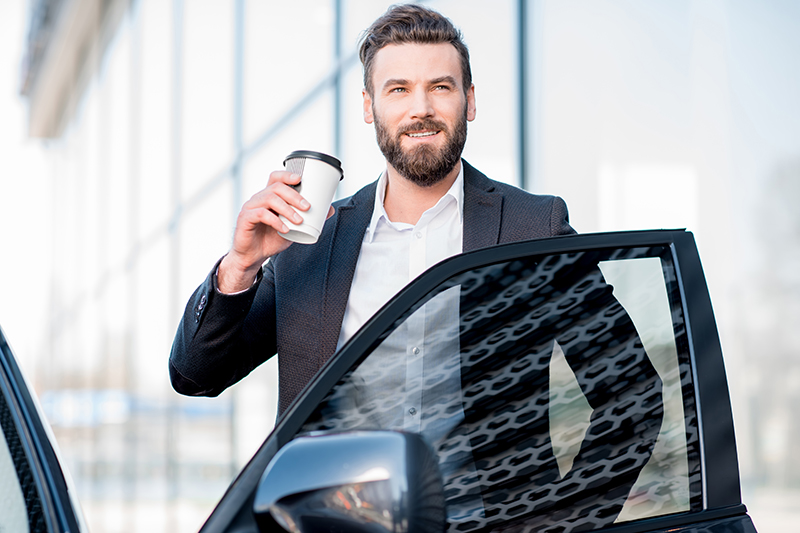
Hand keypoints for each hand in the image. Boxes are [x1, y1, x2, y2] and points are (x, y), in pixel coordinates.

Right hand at [217, 170, 332, 292]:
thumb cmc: (271, 238)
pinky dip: (275, 221)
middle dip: (294, 195)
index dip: (287, 175)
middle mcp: (258, 198)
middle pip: (276, 187)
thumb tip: (330, 209)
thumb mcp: (293, 228)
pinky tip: (285, 229)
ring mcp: (250, 207)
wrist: (253, 255)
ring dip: (287, 209)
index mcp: (269, 196)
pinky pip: (260, 214)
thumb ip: (309, 218)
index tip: (301, 179)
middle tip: (307, 207)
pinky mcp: (245, 219)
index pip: (275, 178)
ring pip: (269, 199)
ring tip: (299, 220)